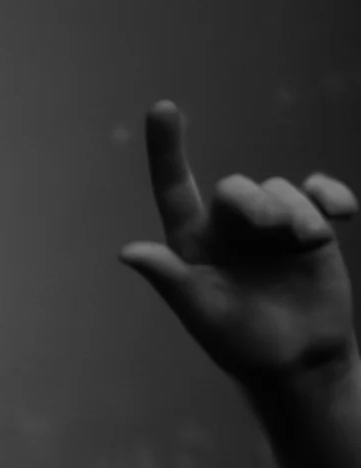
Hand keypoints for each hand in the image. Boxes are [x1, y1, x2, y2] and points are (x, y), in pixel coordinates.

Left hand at [121, 102, 357, 384]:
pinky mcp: (310, 228)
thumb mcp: (203, 314)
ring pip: (281, 190)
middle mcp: (228, 228)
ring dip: (298, 212)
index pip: (174, 189)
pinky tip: (343, 212)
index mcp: (192, 244)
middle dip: (257, 202)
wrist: (297, 360)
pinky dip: (330, 195)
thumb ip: (170, 280)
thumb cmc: (240, 343)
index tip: (162, 107)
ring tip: (309, 243)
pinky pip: (317, 190)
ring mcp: (270, 226)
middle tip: (276, 230)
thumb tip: (127, 252)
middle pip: (237, 188)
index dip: (166, 150)